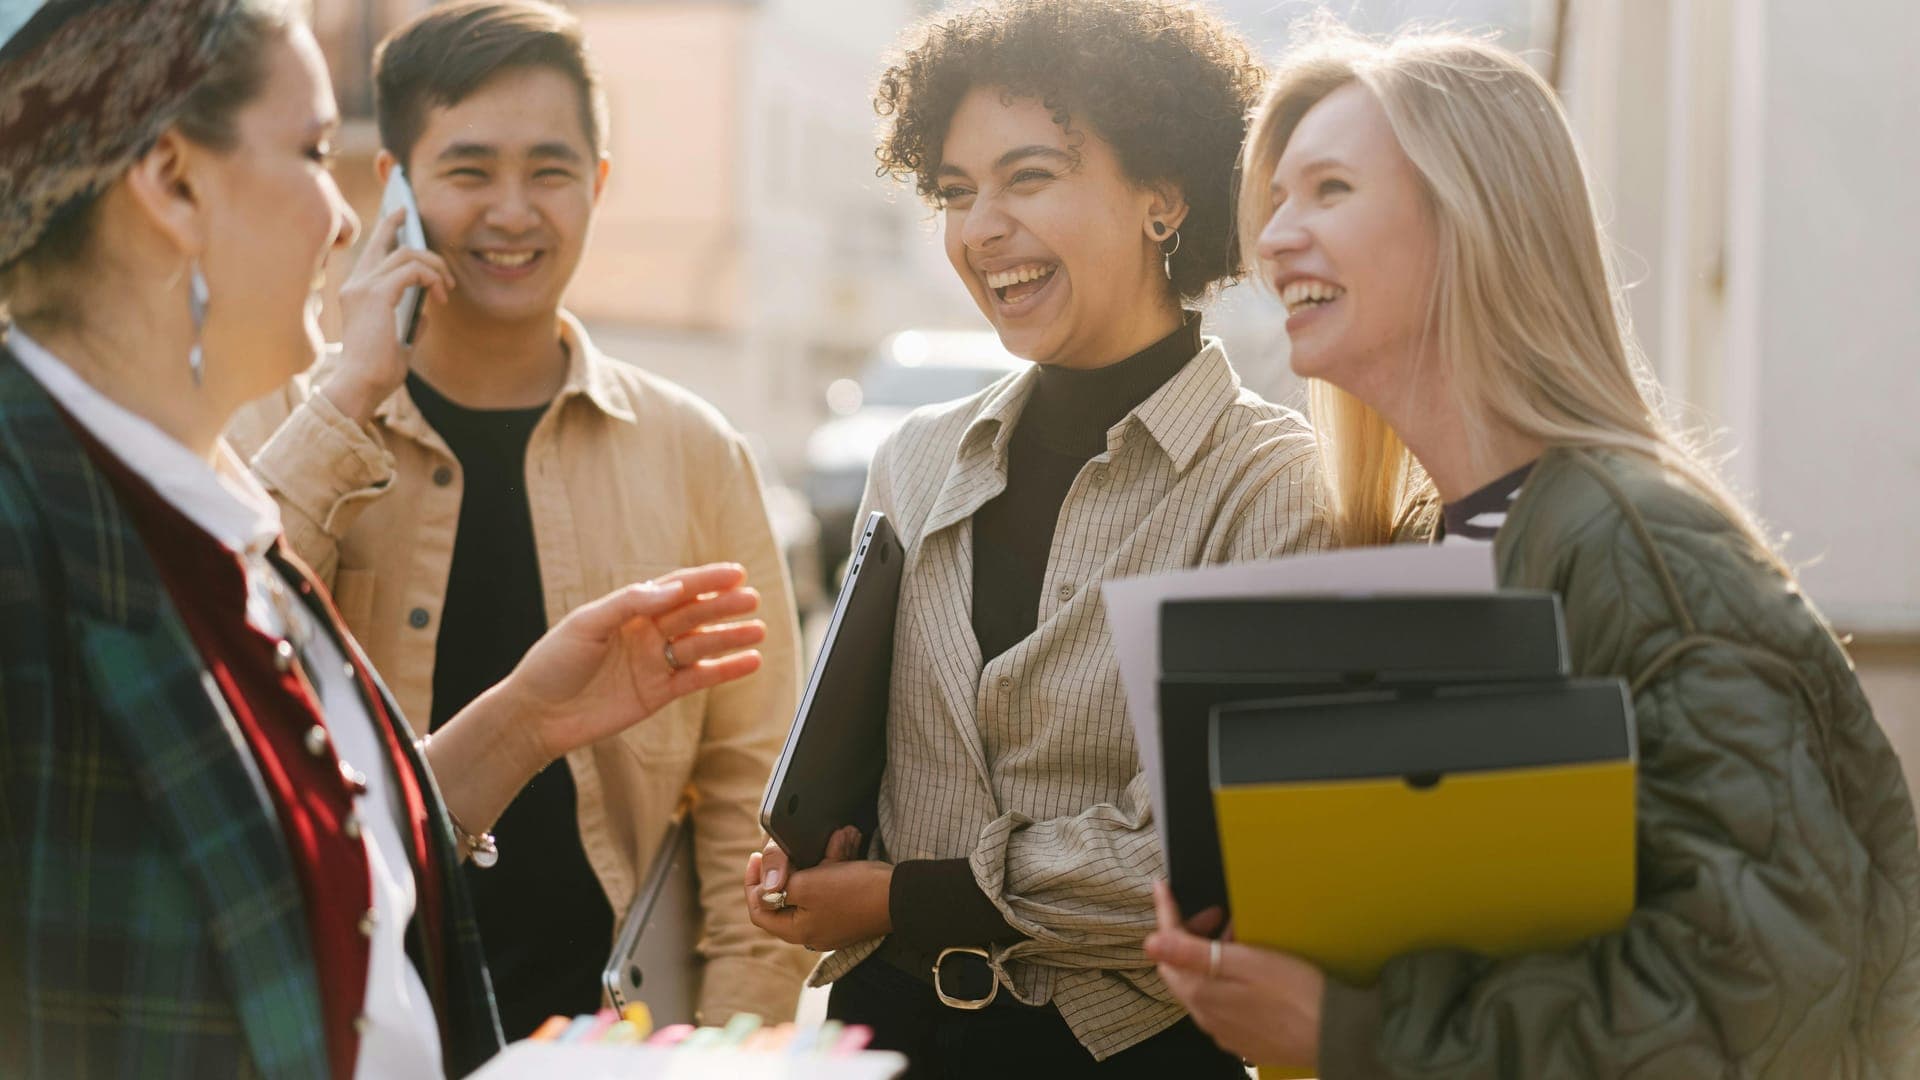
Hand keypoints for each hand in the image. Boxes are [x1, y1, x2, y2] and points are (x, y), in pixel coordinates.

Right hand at [319, 208, 454, 423]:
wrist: (362, 384)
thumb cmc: (378, 369)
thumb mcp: (397, 338)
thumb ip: (409, 318)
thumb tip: (426, 310)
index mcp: (356, 292)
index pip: (371, 252)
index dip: (386, 230)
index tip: (400, 215)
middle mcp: (355, 284)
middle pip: (382, 242)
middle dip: (400, 225)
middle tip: (415, 217)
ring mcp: (363, 286)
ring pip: (406, 254)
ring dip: (434, 267)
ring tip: (447, 287)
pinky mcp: (376, 294)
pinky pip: (412, 270)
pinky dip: (431, 277)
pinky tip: (440, 295)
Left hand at [503, 563, 765, 765]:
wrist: (537, 716)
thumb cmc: (553, 663)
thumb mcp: (585, 624)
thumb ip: (630, 603)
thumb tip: (673, 590)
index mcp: (629, 609)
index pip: (675, 588)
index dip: (706, 579)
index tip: (735, 573)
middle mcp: (646, 633)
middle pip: (693, 615)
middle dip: (723, 606)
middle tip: (752, 599)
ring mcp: (655, 663)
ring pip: (701, 645)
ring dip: (730, 637)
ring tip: (758, 630)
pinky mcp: (659, 693)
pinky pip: (698, 678)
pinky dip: (725, 670)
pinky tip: (749, 662)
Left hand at [744, 827, 891, 950]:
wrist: (901, 896)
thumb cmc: (853, 891)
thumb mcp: (807, 885)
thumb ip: (779, 886)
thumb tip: (765, 889)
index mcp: (798, 930)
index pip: (760, 910)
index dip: (753, 883)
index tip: (757, 858)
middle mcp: (813, 931)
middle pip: (787, 896)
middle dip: (793, 865)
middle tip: (794, 845)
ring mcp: (833, 921)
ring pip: (813, 886)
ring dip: (819, 859)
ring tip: (832, 839)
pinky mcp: (849, 910)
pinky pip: (834, 885)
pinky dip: (835, 864)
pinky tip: (845, 842)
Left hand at [1145, 880, 1323, 1068]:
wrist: (1335, 1036)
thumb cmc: (1297, 994)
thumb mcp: (1245, 962)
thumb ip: (1193, 953)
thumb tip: (1150, 943)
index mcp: (1201, 992)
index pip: (1168, 947)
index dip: (1166, 913)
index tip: (1162, 888)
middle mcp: (1206, 1015)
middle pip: (1181, 968)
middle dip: (1189, 934)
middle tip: (1215, 915)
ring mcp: (1223, 1029)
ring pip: (1201, 985)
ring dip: (1209, 957)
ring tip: (1238, 939)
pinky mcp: (1243, 1037)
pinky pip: (1221, 1003)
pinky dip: (1225, 980)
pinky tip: (1249, 973)